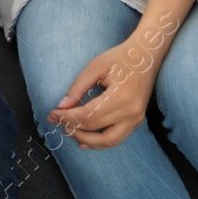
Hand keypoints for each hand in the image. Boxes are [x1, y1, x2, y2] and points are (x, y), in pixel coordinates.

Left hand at [45, 37, 162, 148]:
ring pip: (109, 141)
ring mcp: (137, 119)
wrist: (146, 56)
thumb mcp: (96, 66)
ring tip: (69, 131)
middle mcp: (131, 112)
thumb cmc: (120, 58)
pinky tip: (85, 140)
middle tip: (56, 121)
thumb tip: (62, 106)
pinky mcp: (138, 121)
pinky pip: (117, 138)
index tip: (51, 114)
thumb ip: (78, 87)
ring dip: (87, 140)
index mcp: (121, 96)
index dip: (67, 117)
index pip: (88, 115)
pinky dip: (100, 142)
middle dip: (72, 126)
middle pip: (96, 128)